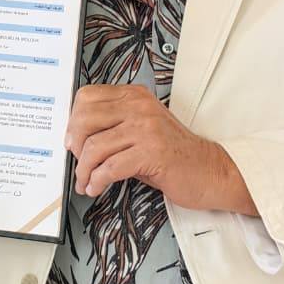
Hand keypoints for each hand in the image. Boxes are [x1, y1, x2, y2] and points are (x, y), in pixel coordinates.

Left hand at [67, 84, 256, 214]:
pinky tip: (96, 187)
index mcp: (134, 96)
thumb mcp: (142, 128)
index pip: (88, 97)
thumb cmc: (175, 153)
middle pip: (85, 119)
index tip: (72, 140)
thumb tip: (78, 138)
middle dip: (75, 146)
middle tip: (77, 163)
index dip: (73, 120)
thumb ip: (114, 126)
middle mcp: (139, 107)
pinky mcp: (151, 153)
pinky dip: (97, 181)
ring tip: (85, 182)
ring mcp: (145, 128)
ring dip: (84, 170)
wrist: (211, 171)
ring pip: (94, 147)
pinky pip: (109, 167)